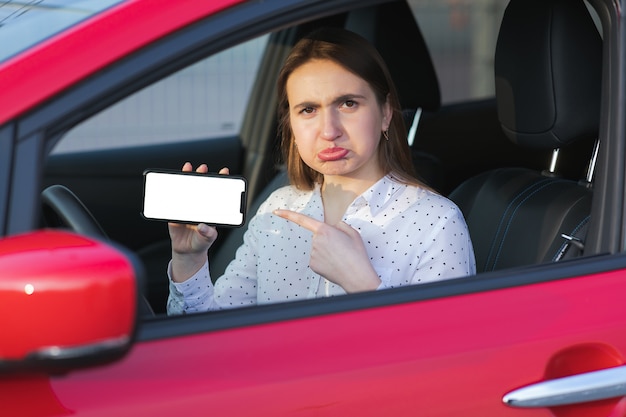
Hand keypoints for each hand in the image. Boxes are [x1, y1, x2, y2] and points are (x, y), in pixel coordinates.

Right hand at [169, 162, 228, 281]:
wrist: (186, 251)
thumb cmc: (200, 243)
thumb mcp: (207, 239)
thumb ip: (208, 234)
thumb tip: (204, 226)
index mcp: (210, 210)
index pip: (216, 193)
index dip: (221, 182)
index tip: (224, 172)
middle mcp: (199, 206)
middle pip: (201, 188)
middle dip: (202, 175)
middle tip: (202, 168)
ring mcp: (187, 207)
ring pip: (187, 190)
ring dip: (187, 178)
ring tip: (187, 168)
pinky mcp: (175, 212)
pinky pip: (173, 200)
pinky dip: (171, 192)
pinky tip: (171, 184)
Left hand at [273, 209, 380, 292]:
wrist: (357, 276)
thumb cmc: (357, 254)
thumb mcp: (352, 232)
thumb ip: (340, 225)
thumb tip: (332, 227)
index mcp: (325, 230)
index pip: (302, 219)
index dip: (288, 214)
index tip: (276, 211)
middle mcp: (315, 241)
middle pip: (317, 236)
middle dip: (327, 240)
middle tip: (341, 248)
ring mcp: (312, 254)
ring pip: (317, 248)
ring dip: (326, 251)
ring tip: (340, 257)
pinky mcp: (313, 265)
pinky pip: (317, 259)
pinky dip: (324, 261)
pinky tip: (334, 264)